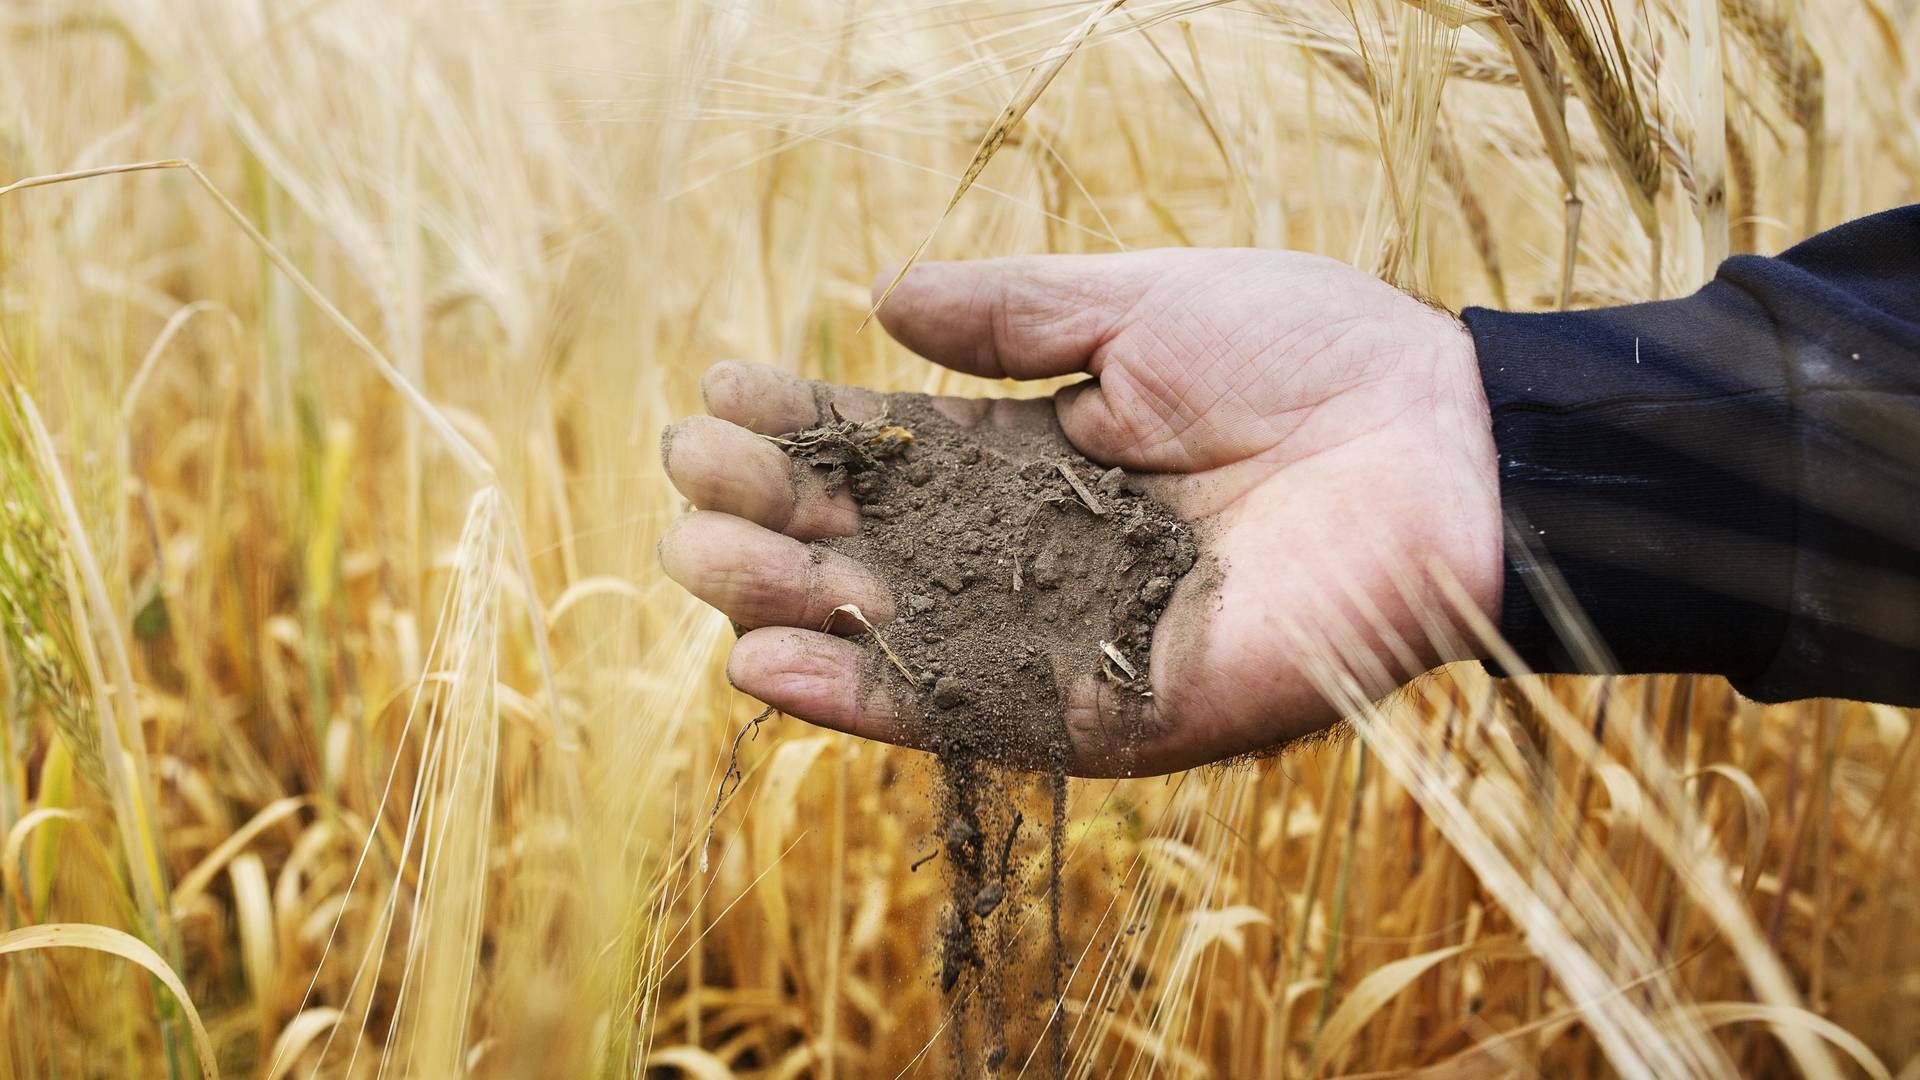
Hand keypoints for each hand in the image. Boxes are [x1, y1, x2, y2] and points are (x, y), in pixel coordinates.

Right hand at [660, 249, 1501, 774]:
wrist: (1442, 449)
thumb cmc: (1311, 356)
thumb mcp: (1144, 305)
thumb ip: (1015, 314)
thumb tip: (881, 301)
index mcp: (1044, 458)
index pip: (894, 451)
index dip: (806, 424)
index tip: (721, 391)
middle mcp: (1039, 555)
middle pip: (873, 547)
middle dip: (774, 514)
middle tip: (691, 476)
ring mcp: (1062, 638)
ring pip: (894, 635)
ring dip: (786, 603)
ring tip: (699, 553)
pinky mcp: (1102, 714)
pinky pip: (963, 715)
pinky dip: (860, 701)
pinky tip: (762, 665)